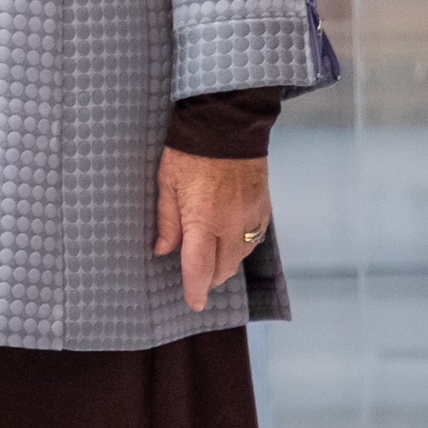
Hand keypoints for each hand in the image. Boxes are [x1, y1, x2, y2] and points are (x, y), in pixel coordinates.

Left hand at [153, 148, 270, 312]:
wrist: (227, 124)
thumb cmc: (189, 151)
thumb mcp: (167, 182)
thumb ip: (168, 220)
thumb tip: (163, 249)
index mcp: (203, 220)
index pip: (200, 268)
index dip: (195, 290)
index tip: (194, 302)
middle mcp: (232, 225)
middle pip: (223, 269)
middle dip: (209, 278)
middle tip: (196, 276)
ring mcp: (251, 217)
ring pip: (241, 257)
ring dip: (226, 263)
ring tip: (211, 257)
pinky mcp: (264, 208)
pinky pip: (255, 240)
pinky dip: (242, 246)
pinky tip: (230, 238)